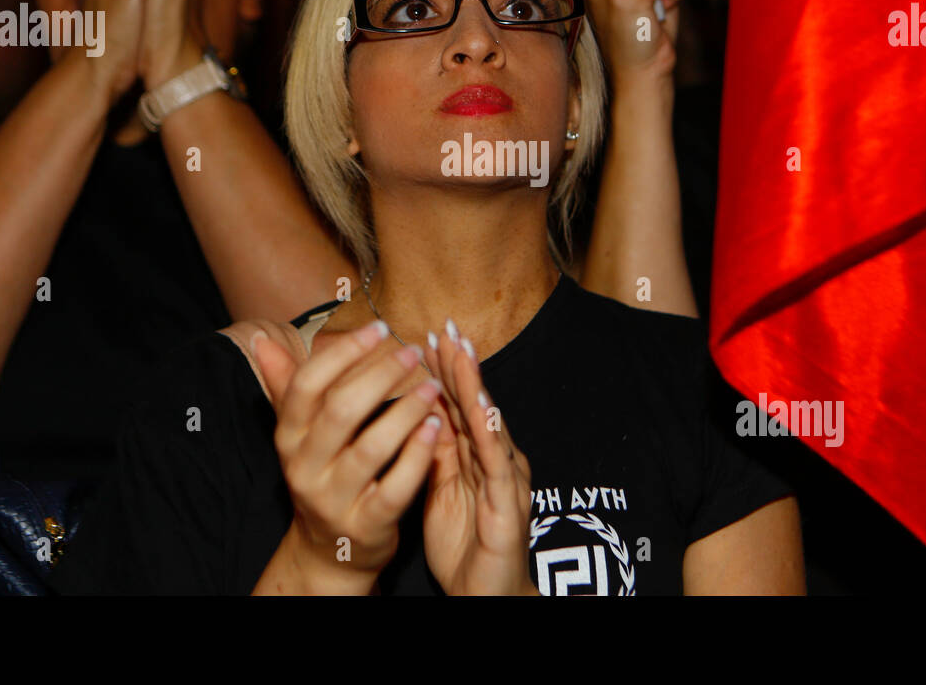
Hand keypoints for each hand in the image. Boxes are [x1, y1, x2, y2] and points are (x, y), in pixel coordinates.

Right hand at [249, 320, 443, 592]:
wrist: (330, 550)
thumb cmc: (324, 474)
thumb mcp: (300, 434)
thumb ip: (288, 387)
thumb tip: (263, 341)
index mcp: (288, 436)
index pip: (307, 384)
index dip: (343, 352)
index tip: (379, 328)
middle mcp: (304, 467)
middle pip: (340, 410)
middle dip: (381, 375)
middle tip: (413, 352)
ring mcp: (333, 500)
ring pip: (371, 447)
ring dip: (407, 411)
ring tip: (432, 387)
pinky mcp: (366, 525)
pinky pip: (395, 487)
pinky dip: (418, 455)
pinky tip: (436, 427)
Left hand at [421, 320, 536, 595]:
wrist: (487, 596)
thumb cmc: (466, 545)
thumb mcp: (442, 490)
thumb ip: (435, 452)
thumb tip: (417, 410)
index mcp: (477, 458)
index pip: (460, 406)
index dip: (447, 371)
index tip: (430, 335)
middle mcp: (497, 462)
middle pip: (477, 406)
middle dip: (463, 366)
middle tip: (448, 328)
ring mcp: (506, 481)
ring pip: (490, 425)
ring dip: (477, 387)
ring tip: (464, 354)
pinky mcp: (508, 505)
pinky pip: (496, 464)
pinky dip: (488, 432)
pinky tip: (481, 407)